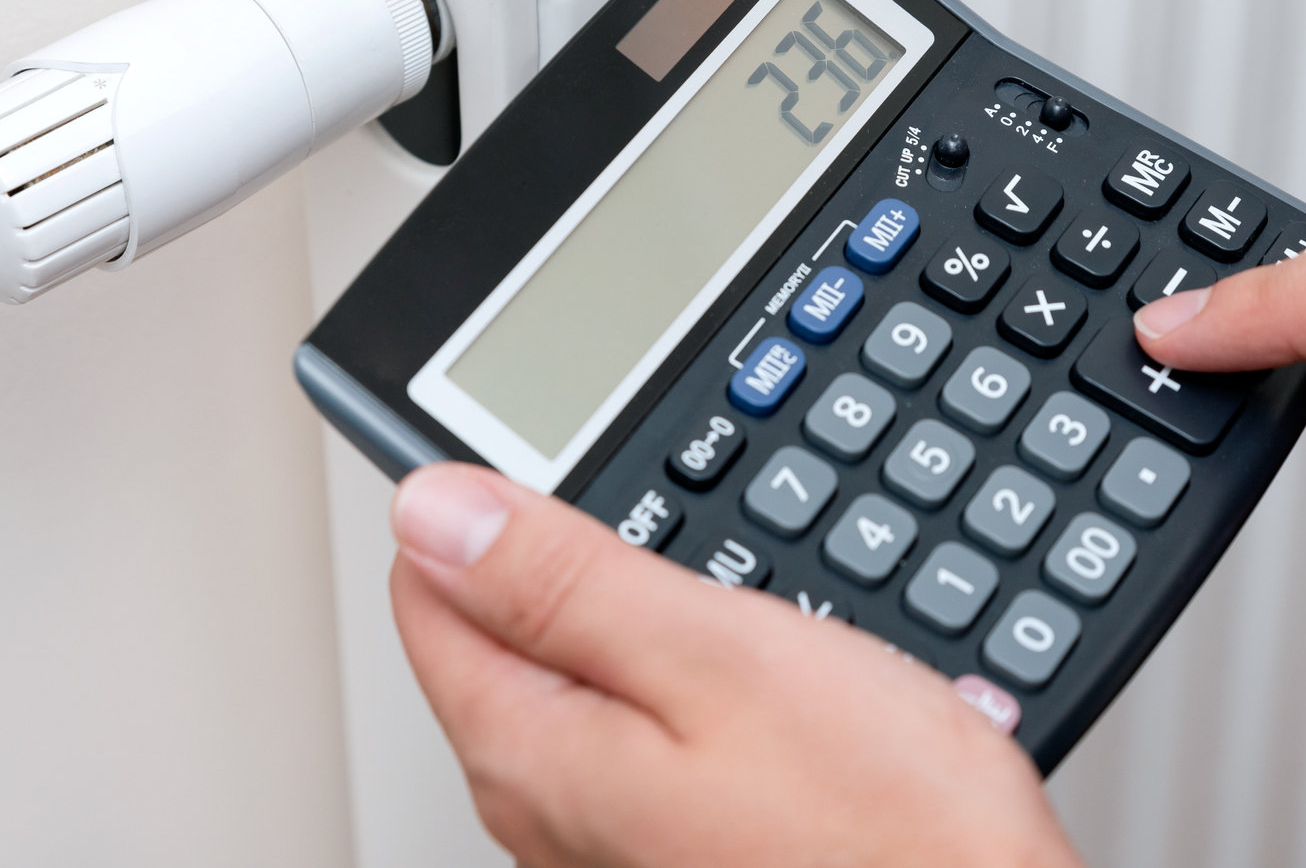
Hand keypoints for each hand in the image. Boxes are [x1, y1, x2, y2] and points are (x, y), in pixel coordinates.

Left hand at [386, 464, 1083, 867]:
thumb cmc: (876, 831)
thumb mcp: (717, 656)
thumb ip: (561, 580)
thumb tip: (430, 506)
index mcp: (528, 749)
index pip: (429, 577)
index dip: (502, 498)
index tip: (589, 475)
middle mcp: (547, 807)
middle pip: (511, 624)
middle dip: (594, 557)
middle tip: (705, 537)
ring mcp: (615, 832)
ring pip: (598, 669)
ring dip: (665, 613)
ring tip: (762, 610)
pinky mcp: (684, 839)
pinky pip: (661, 721)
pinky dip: (709, 673)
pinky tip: (786, 675)